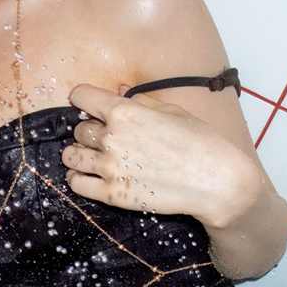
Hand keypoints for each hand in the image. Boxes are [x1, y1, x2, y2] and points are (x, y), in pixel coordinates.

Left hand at [61, 82, 251, 222]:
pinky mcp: (112, 194)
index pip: (81, 96)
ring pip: (71, 156)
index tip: (89, 105)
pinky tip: (87, 175)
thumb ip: (141, 101)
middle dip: (88, 130)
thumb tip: (120, 93)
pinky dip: (77, 178)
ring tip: (89, 156)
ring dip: (78, 154)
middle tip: (101, 137)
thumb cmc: (200, 142)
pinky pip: (77, 184)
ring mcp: (109, 168)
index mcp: (125, 112)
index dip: (83, 99)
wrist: (215, 181)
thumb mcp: (172, 111)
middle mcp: (111, 138)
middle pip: (78, 129)